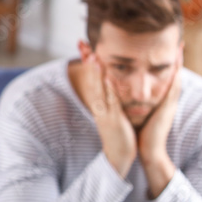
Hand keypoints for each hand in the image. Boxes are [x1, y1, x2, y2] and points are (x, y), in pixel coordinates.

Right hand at [79, 54, 136, 177]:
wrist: (118, 156)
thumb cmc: (117, 134)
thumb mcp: (110, 114)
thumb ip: (109, 99)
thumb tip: (109, 86)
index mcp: (98, 103)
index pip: (90, 79)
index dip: (86, 63)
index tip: (83, 46)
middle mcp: (98, 105)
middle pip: (91, 80)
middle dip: (87, 63)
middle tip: (83, 45)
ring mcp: (105, 112)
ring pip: (99, 89)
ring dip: (95, 72)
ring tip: (93, 56)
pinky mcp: (115, 120)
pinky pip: (111, 102)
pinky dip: (109, 89)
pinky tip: (108, 77)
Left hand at [138, 52, 182, 165]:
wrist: (147, 149)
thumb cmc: (143, 130)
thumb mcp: (143, 111)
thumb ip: (142, 100)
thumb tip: (134, 89)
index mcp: (161, 99)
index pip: (166, 76)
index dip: (169, 62)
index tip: (170, 48)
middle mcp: (167, 100)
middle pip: (174, 75)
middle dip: (177, 59)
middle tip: (180, 42)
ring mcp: (169, 104)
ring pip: (175, 80)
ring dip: (178, 65)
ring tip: (180, 49)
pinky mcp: (167, 111)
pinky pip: (172, 92)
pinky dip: (175, 80)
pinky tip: (176, 69)